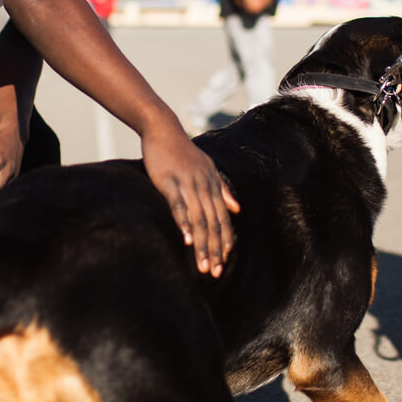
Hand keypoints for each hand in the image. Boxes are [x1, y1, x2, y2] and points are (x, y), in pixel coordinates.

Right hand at [141, 123, 239, 277]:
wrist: (163, 129)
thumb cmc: (182, 151)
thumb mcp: (207, 168)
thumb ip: (222, 189)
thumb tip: (238, 209)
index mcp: (212, 185)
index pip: (222, 218)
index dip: (224, 240)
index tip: (224, 261)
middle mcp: (204, 186)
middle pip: (213, 223)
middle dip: (214, 249)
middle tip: (215, 272)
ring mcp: (188, 184)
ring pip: (198, 219)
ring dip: (201, 244)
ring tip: (203, 266)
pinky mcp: (170, 181)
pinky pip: (178, 205)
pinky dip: (183, 223)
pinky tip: (186, 239)